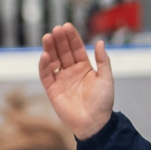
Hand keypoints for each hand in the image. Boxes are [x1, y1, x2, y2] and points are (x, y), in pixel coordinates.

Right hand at [37, 23, 115, 141]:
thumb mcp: (106, 78)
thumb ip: (103, 60)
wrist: (94, 123)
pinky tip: (45, 55)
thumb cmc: (102, 102)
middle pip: (63, 52)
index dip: (71, 37)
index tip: (67, 26)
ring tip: (48, 37)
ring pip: (53, 61)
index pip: (76, 49)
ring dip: (50, 49)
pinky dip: (44, 65)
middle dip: (59, 40)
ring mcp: (61, 80)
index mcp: (84, 68)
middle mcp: (71, 72)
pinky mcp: (52, 90)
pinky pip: (46, 75)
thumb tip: (100, 42)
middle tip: (56, 29)